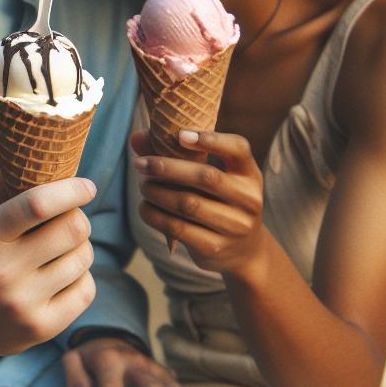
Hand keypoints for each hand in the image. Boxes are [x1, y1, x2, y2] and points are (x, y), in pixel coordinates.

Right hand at [0, 176, 97, 357]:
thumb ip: (5, 187)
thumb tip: (36, 147)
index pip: (39, 204)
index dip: (71, 190)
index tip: (86, 186)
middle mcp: (3, 271)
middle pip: (73, 229)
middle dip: (77, 218)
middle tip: (69, 220)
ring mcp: (22, 303)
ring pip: (83, 259)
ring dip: (79, 248)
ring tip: (60, 250)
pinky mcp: (40, 327)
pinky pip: (86, 289)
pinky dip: (80, 277)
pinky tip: (61, 276)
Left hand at [132, 129, 272, 275]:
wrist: (244, 250)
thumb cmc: (218, 202)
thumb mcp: (211, 177)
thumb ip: (176, 155)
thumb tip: (136, 137)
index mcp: (249, 175)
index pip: (239, 149)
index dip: (211, 139)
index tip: (180, 135)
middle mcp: (249, 199)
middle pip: (206, 177)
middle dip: (166, 168)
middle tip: (140, 164)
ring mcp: (235, 226)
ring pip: (188, 204)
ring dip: (157, 192)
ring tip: (144, 187)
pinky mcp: (215, 247)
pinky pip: (178, 227)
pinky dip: (155, 215)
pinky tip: (146, 207)